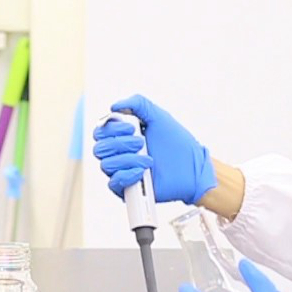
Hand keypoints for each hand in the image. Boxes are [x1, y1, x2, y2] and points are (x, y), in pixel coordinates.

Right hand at [91, 95, 216, 204]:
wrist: (191, 167)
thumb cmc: (176, 142)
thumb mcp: (158, 116)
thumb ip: (138, 103)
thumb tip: (114, 106)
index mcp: (122, 136)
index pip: (100, 132)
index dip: (111, 128)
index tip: (131, 128)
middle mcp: (119, 153)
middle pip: (99, 148)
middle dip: (120, 143)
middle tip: (142, 142)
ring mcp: (122, 171)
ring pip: (106, 165)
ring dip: (128, 160)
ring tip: (149, 159)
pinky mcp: (127, 188)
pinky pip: (114, 183)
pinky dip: (126, 175)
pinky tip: (142, 171)